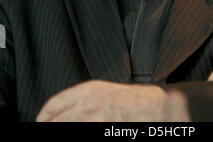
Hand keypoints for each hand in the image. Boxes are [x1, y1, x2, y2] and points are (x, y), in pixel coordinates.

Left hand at [35, 79, 189, 121]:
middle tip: (48, 129)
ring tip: (64, 129)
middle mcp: (88, 104)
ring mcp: (95, 119)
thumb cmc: (134, 102)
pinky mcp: (104, 127)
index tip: (41, 123)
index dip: (43, 118)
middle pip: (55, 120)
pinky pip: (84, 132)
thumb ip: (83, 102)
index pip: (52, 106)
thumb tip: (63, 115)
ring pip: (66, 126)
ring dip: (64, 128)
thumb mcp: (104, 94)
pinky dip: (78, 130)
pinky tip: (90, 130)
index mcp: (88, 91)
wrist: (160, 109)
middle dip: (50, 126)